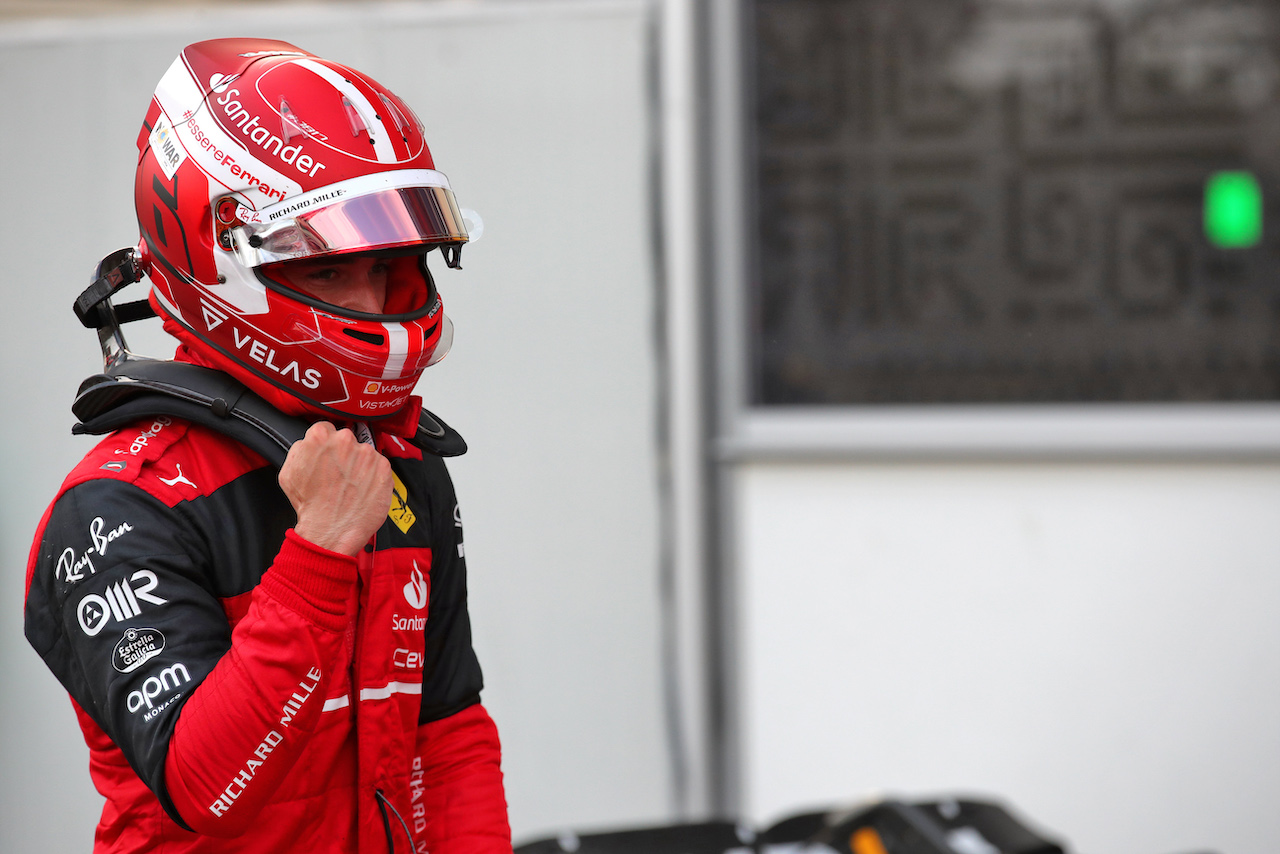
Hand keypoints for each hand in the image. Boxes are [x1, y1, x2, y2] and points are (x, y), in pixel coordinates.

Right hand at [278, 421, 392, 555]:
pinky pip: (379, 466)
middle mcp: (345, 440)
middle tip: (339, 475)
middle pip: (346, 439)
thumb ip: (300, 449)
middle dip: (344, 454)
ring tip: (351, 486)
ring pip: (364, 452)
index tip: (329, 457)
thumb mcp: (289, 472)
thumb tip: (310, 443)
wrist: (330, 530)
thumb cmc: (309, 506)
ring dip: (360, 465)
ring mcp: (367, 453)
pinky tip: (363, 490)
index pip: (326, 429)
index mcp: (319, 436)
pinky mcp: (383, 467)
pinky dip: (374, 476)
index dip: (327, 445)